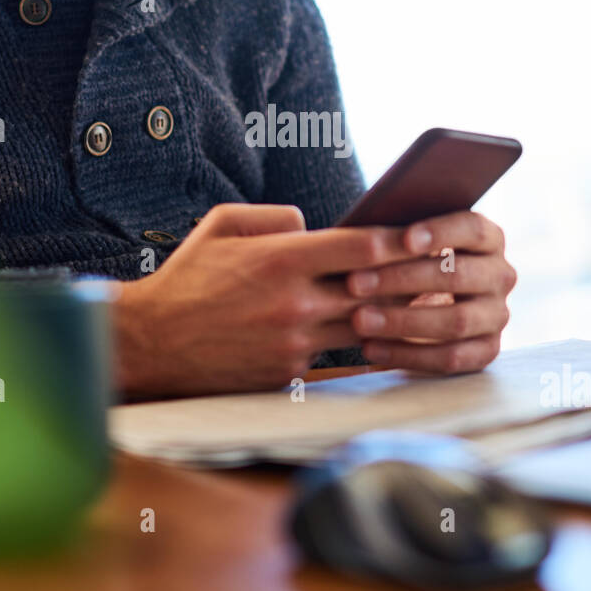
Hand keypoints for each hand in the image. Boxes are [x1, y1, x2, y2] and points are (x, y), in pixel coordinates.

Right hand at [110, 203, 427, 399]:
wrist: (152, 343)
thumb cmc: (188, 278)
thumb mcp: (222, 225)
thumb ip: (276, 217)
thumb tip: (316, 225)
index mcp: (280, 260)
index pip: (361, 248)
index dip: (398, 240)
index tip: (422, 234)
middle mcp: (293, 303)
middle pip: (375, 291)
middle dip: (408, 280)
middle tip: (438, 269)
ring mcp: (294, 343)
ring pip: (363, 327)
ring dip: (390, 315)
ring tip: (420, 301)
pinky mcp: (289, 372)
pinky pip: (334, 354)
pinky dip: (351, 341)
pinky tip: (374, 332)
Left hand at [343, 210, 515, 373]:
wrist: (422, 301)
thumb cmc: (409, 260)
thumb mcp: (410, 243)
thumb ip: (400, 235)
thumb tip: (369, 235)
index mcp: (489, 239)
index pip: (473, 229)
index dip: (440, 232)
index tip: (403, 240)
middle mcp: (501, 275)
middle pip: (459, 276)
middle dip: (403, 280)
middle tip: (354, 283)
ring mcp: (497, 315)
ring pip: (456, 321)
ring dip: (402, 322)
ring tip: (359, 319)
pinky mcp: (487, 350)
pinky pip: (450, 357)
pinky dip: (408, 354)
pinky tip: (371, 347)